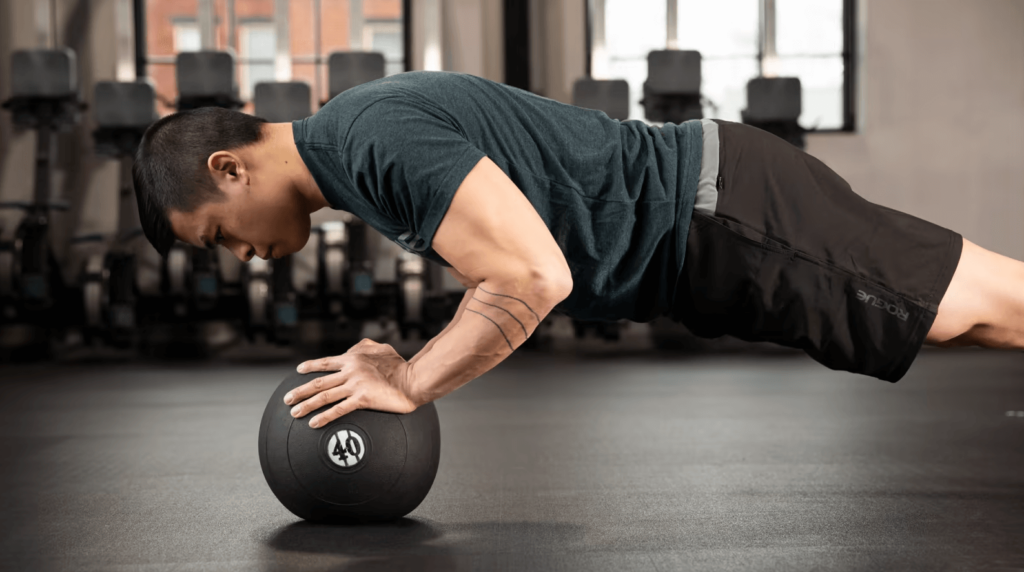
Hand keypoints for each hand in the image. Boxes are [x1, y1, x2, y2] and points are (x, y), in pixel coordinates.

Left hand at [283, 339, 418, 427]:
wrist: (414, 379)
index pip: (326, 362)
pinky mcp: (363, 399)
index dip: (310, 367)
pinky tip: (314, 423)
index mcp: (353, 358)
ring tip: (294, 413)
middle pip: (319, 381)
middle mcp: (351, 370)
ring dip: (306, 405)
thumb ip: (364, 346)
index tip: (298, 371)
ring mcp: (356, 385)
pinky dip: (324, 417)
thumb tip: (352, 348)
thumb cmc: (401, 365)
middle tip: (287, 399)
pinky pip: (339, 409)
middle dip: (300, 391)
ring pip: (324, 395)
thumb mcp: (381, 348)